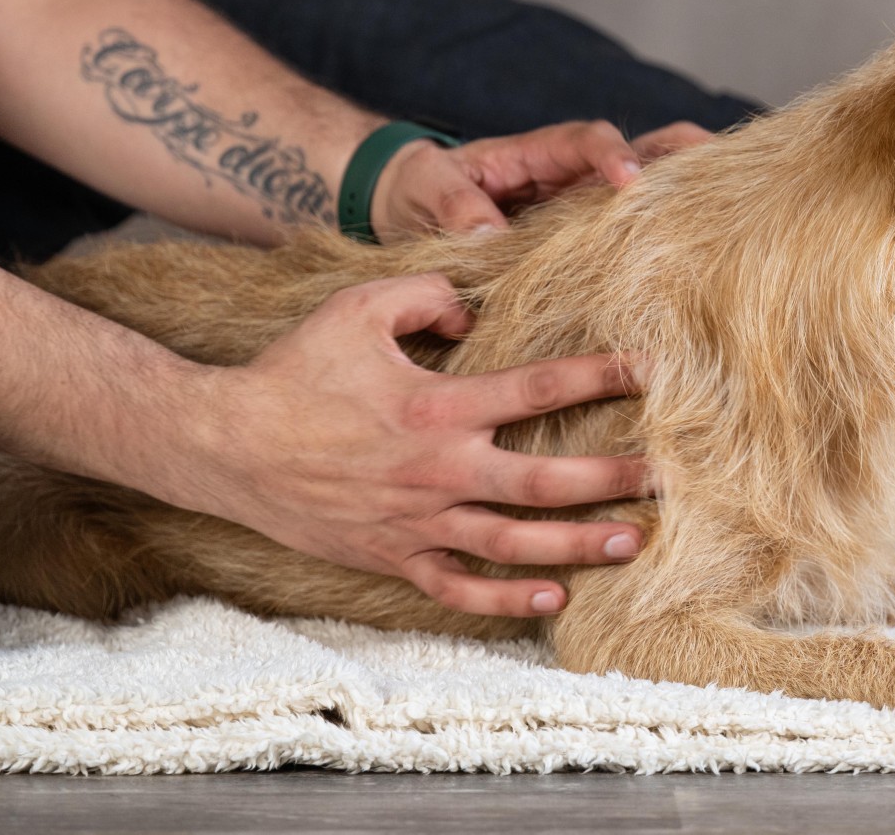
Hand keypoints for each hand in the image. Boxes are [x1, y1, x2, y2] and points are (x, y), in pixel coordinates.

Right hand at [158, 273, 649, 616]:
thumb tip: (475, 308)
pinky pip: (458, 588)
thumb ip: (426, 294)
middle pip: (545, 481)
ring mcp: (417, 521)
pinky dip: (506, 600)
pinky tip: (551, 597)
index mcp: (437, 405)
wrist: (226, 443)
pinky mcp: (392, 555)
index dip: (601, 376)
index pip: (539, 388)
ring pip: (515, 543)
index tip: (652, 370)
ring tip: (635, 540)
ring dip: (579, 543)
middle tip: (667, 478)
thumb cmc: (292, 370)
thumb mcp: (356, 306)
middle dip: (612, 479)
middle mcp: (438, 469)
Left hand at [370, 119, 715, 241]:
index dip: (611, 155)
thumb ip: (457, 209)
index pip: (584, 142)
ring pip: (644, 191)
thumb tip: (489, 238)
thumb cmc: (416, 188)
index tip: (629, 179)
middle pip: (638, 152)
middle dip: (682, 154)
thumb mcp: (426, 193)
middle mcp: (567, 174)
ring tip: (735, 211)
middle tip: (729, 166)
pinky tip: (694, 262)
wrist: (402, 204)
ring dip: (684, 194)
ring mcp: (578, 204)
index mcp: (534, 153)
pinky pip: (624, 235)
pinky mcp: (578, 238)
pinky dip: (659, 239)